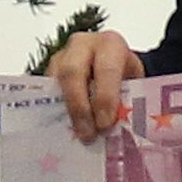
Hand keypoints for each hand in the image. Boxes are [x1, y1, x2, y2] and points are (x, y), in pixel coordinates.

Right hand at [44, 27, 140, 141]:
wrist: (114, 64)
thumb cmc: (125, 76)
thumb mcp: (134, 84)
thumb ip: (127, 102)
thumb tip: (119, 133)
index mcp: (111, 45)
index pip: (106, 69)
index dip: (104, 97)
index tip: (105, 124)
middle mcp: (83, 45)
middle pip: (73, 72)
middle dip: (79, 106)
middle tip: (87, 134)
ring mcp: (61, 56)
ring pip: (56, 83)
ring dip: (65, 112)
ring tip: (75, 136)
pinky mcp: (49, 71)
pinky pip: (46, 92)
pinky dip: (55, 112)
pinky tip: (65, 130)